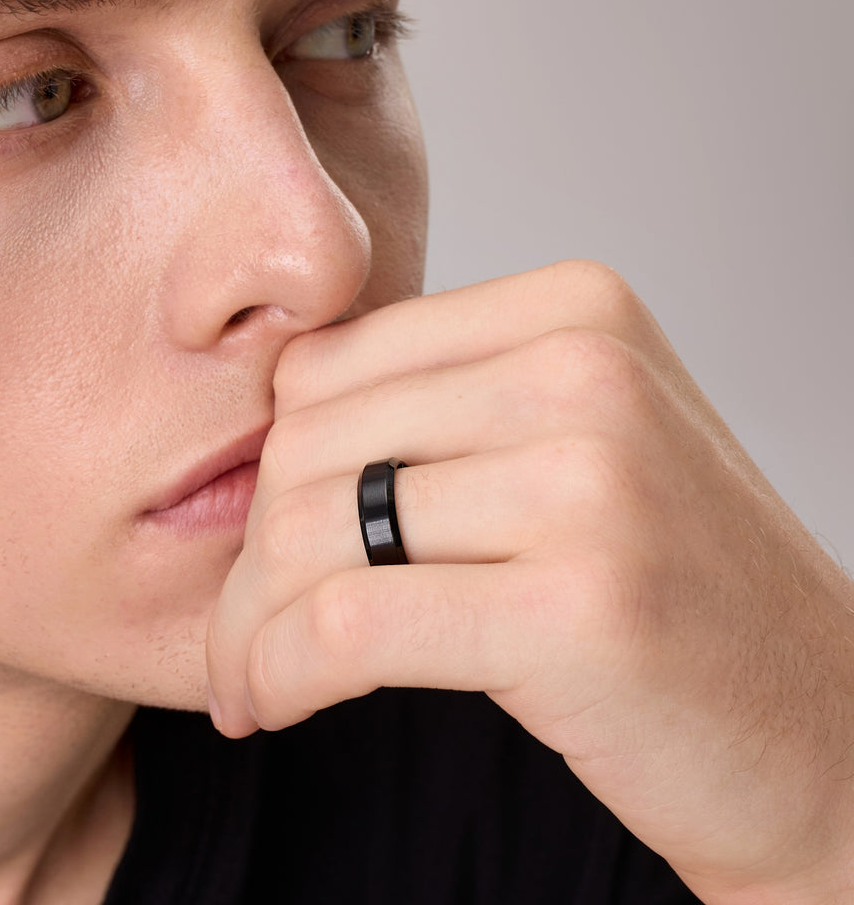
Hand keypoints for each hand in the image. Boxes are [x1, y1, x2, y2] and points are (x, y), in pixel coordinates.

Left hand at [206, 260, 853, 901]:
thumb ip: (439, 412)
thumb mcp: (569, 450)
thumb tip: (268, 436)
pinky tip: (274, 702)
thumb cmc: (670, 588)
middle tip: (239, 638)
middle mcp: (582, 369)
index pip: (331, 366)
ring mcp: (589, 481)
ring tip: (251, 679)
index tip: (258, 550)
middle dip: (247, 559)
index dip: (270, 466)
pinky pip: (348, 623)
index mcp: (573, 308)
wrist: (822, 726)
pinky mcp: (579, 605)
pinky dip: (280, 669)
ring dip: (251, 625)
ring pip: (308, 533)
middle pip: (308, 445)